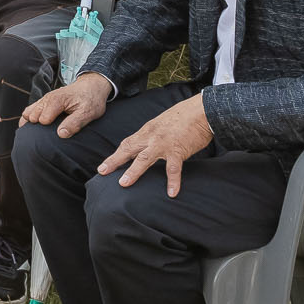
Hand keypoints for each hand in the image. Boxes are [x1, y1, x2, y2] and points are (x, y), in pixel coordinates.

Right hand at [22, 72, 112, 136]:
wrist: (91, 86)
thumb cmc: (90, 100)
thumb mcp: (88, 113)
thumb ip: (74, 123)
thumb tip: (60, 134)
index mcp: (57, 100)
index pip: (43, 119)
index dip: (49, 129)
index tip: (57, 133)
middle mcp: (47, 99)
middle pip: (32, 117)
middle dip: (37, 128)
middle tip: (46, 137)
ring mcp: (44, 100)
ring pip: (28, 113)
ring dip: (30, 124)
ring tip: (36, 135)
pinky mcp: (43, 102)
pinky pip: (29, 110)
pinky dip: (29, 119)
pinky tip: (33, 128)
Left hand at [97, 92, 214, 195]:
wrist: (201, 111)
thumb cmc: (184, 117)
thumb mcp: (162, 123)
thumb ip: (154, 135)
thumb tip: (148, 146)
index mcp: (147, 130)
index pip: (127, 143)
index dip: (116, 155)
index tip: (105, 165)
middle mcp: (151, 136)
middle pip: (128, 149)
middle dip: (114, 161)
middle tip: (102, 172)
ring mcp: (163, 144)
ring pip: (144, 158)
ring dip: (133, 171)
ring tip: (124, 184)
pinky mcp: (178, 150)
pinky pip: (173, 168)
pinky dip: (173, 181)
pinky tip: (172, 193)